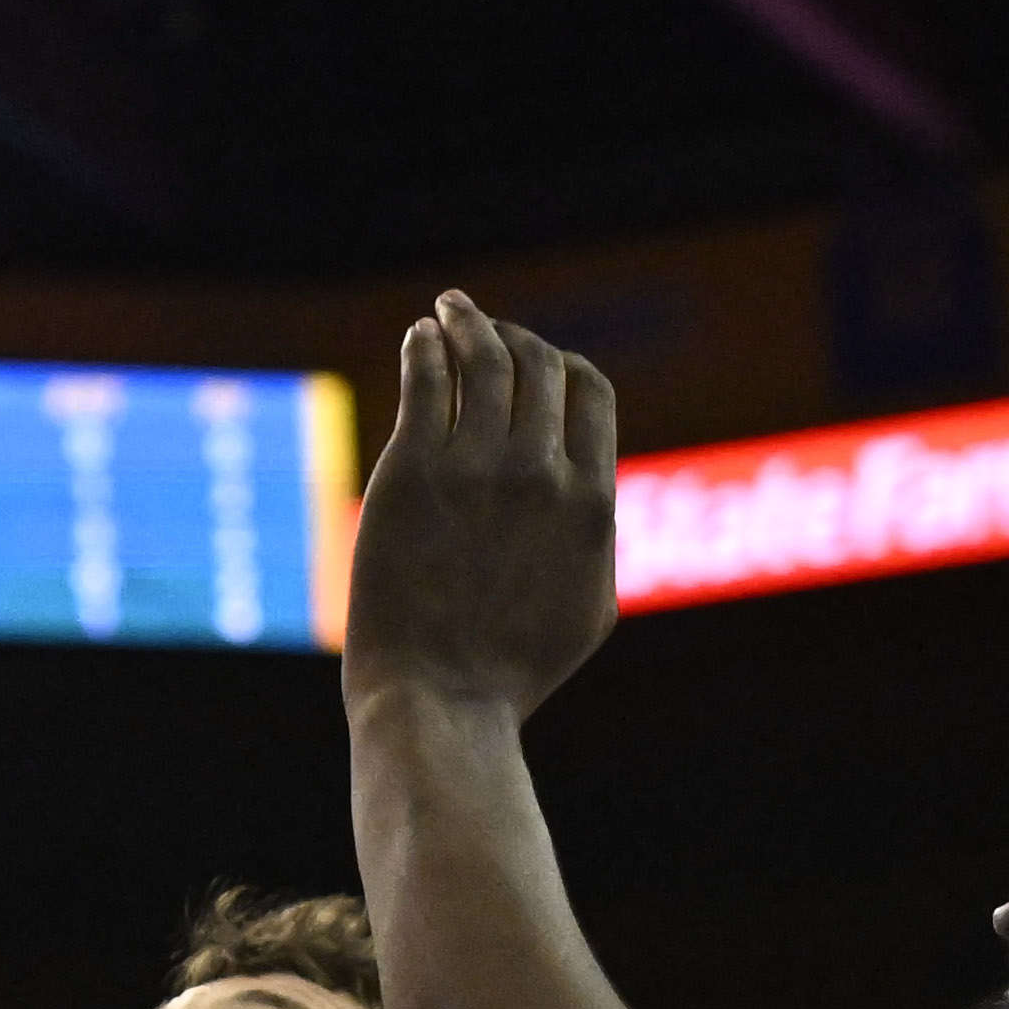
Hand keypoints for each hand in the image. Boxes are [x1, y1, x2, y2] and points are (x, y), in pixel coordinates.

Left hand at [345, 293, 623, 725]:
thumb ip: (595, 537)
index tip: (536, 359)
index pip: (591, 392)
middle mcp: (543, 473)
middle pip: (538, 366)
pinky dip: (427, 346)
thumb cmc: (512, 670)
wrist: (440, 699)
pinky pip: (426, 381)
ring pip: (484, 360)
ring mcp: (477, 468)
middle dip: (512, 337)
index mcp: (594, 501)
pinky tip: (420, 336)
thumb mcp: (589, 606)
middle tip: (480, 326)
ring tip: (448, 310)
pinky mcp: (413, 472)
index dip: (564, 363)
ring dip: (467, 322)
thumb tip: (591, 496)